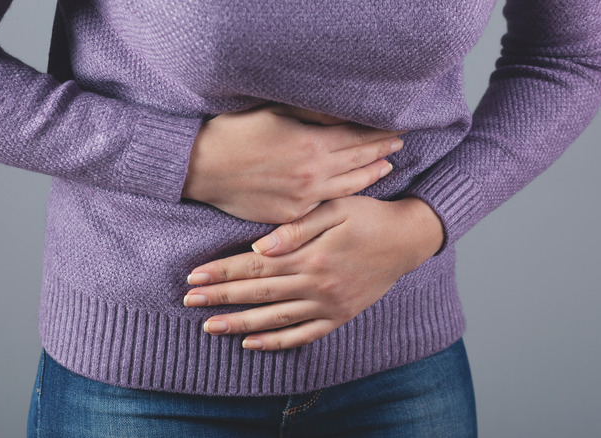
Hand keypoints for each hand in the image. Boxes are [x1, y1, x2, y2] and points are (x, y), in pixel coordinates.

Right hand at [181, 102, 406, 223]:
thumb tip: (342, 113)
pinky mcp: (291, 215)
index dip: (378, 132)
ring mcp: (304, 198)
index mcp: (311, 144)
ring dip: (371, 175)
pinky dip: (345, 196)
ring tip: (387, 167)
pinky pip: (326, 206)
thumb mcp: (274, 112)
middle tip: (399, 144)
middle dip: (381, 151)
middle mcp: (313, 173)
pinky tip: (353, 190)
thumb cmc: (234, 133)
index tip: (395, 127)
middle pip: (358, 161)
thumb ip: (312, 114)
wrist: (201, 168)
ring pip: (348, 187)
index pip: (357, 137)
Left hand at [183, 196, 444, 350]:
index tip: (193, 277)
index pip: (255, 267)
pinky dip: (276, 342)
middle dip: (220, 298)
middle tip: (189, 302)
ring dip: (239, 324)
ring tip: (210, 327)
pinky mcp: (338, 316)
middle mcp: (316, 285)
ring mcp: (328, 305)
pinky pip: (302, 335)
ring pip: (275, 319)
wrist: (407, 239)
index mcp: (311, 256)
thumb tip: (259, 247)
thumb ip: (297, 228)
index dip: (222, 272)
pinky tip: (251, 345)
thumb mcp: (335, 208)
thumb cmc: (368, 215)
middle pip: (258, 294)